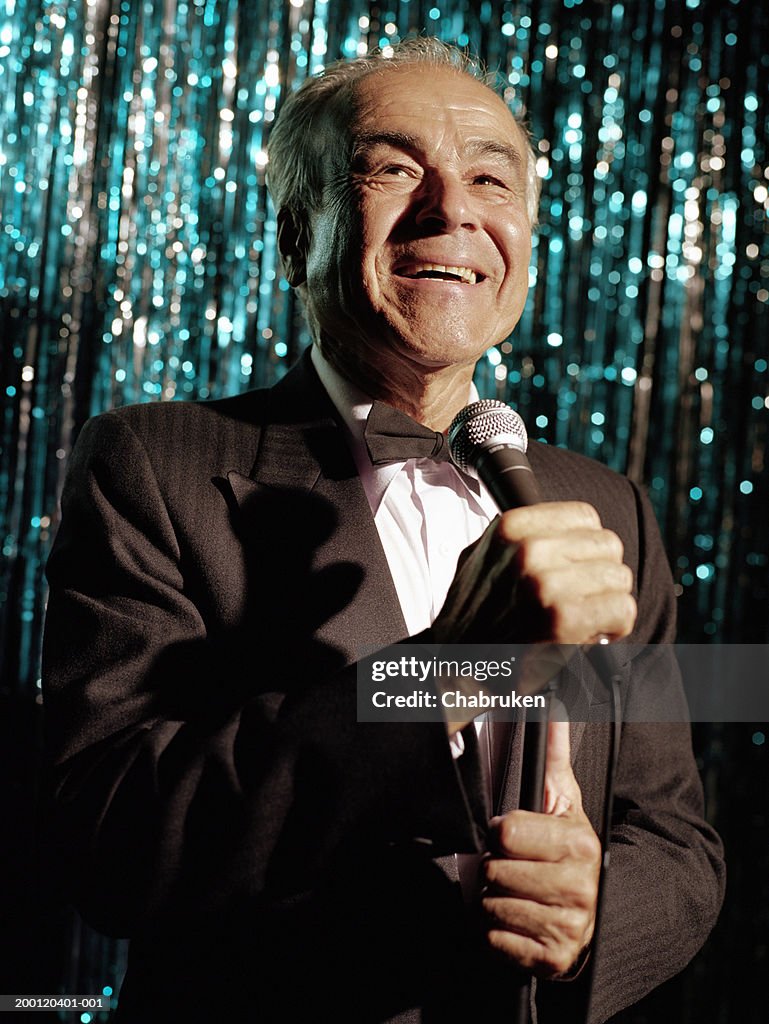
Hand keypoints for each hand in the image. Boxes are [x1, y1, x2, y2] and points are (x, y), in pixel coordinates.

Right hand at [432, 501, 635, 646]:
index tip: (580, 568)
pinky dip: (615, 627)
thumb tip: (560, 526)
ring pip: (619, 577)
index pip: (585, 516)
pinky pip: (622, 608)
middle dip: (602, 575)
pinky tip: (592, 635)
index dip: (589, 546)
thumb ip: (517, 538)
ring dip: (609, 602)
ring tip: (586, 618)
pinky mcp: (565, 619)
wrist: (457, 667)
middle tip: (584, 598)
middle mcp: (529, 549)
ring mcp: (548, 583)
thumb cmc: (473, 620)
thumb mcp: (480, 559)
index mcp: (510, 528)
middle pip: (607, 545)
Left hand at [481, 721, 600, 977]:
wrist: (600, 912)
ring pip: (491, 907)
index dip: (501, 833)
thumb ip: (553, 756)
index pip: (506, 834)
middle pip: (495, 872)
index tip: (511, 835)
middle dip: (495, 868)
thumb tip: (554, 707)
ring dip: (493, 900)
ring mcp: (569, 928)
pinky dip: (496, 933)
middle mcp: (579, 888)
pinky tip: (515, 920)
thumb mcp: (565, 801)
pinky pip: (495, 941)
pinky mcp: (553, 959)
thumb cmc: (568, 850)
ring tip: (515, 892)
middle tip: (512, 867)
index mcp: (579, 844)